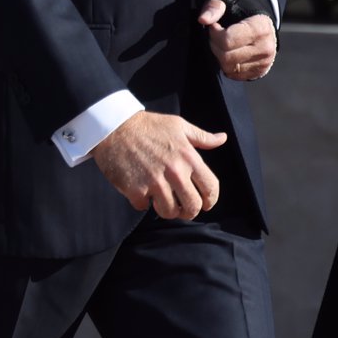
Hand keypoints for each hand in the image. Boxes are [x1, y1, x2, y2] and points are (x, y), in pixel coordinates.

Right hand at [90, 110, 226, 219]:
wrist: (114, 127)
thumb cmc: (149, 126)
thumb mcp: (179, 126)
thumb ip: (202, 137)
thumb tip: (222, 138)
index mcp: (189, 157)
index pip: (210, 187)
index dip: (211, 200)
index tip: (206, 204)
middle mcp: (175, 172)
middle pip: (192, 206)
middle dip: (190, 211)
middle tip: (184, 209)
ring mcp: (155, 182)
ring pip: (169, 212)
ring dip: (167, 210)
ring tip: (163, 202)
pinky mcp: (135, 189)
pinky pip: (144, 207)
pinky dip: (143, 203)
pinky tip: (141, 192)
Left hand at [201, 0, 275, 81]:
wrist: (263, 20)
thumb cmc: (243, 9)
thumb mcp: (228, 0)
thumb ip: (214, 6)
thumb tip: (203, 19)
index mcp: (260, 28)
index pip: (228, 40)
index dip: (215, 34)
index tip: (215, 26)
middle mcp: (265, 47)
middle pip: (226, 57)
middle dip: (215, 46)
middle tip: (216, 35)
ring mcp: (264, 62)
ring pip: (229, 68)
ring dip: (220, 56)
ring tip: (224, 44)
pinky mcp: (259, 72)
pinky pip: (234, 76)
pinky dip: (227, 66)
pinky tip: (230, 53)